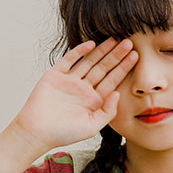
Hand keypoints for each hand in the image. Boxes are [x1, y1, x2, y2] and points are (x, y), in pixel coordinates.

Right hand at [14, 37, 137, 151]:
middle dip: (116, 56)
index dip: (123, 68)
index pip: (112, 80)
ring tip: (115, 39)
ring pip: (89, 62)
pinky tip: (91, 44)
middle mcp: (83, 89)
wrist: (37, 132)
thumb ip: (107, 112)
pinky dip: (79, 51)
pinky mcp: (55, 75)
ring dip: (102, 50)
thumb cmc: (63, 134)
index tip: (135, 56)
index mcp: (94, 101)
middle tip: (130, 42)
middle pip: (103, 68)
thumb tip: (118, 93)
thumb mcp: (92, 127)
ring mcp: (70, 81)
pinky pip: (69, 60)